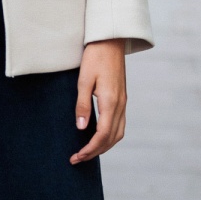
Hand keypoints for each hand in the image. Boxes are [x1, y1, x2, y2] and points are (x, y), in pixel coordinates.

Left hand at [70, 38, 126, 163]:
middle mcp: (120, 105)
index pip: (102, 135)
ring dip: (104, 146)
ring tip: (87, 151)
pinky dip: (110, 136)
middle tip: (78, 158)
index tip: (77, 156)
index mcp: (111, 102)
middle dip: (95, 152)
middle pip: (111, 138)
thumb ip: (82, 105)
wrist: (110, 40)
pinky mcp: (122, 98)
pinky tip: (98, 136)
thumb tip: (81, 128)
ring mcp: (123, 102)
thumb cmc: (95, 57)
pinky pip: (119, 124)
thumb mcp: (83, 80)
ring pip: (118, 133)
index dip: (90, 149)